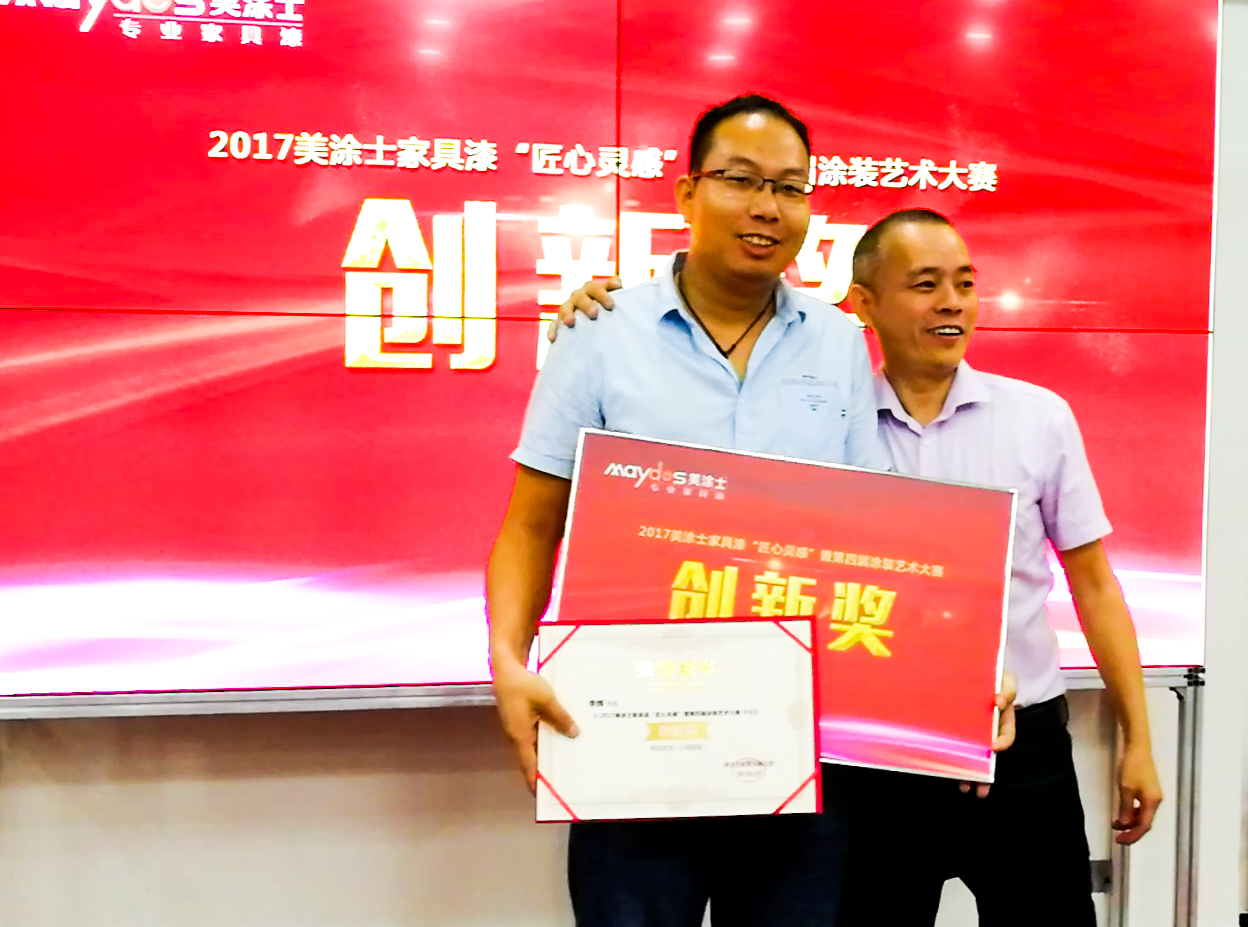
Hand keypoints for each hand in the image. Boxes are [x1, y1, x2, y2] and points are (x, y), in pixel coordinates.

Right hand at [492, 662, 578, 792]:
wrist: (506, 668)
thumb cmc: (522, 685)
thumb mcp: (546, 700)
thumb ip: (560, 717)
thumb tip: (574, 734)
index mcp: (520, 736)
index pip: (528, 766)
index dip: (535, 781)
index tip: (545, 796)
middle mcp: (518, 735)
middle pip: (533, 758)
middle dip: (547, 768)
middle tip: (567, 778)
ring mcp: (519, 727)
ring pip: (536, 745)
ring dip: (549, 751)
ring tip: (570, 758)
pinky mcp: (522, 719)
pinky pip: (536, 733)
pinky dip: (548, 737)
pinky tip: (563, 735)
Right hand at [546, 276, 621, 341]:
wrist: (593, 320)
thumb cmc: (609, 312)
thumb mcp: (619, 304)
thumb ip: (626, 297)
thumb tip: (636, 293)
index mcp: (593, 289)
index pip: (598, 288)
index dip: (604, 294)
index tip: (612, 306)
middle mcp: (579, 296)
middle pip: (581, 297)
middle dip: (587, 304)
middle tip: (594, 314)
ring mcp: (568, 308)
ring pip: (565, 308)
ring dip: (568, 314)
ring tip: (571, 323)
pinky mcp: (559, 321)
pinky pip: (553, 324)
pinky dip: (553, 330)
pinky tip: (554, 339)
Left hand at [959, 671, 1017, 797]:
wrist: (969, 667)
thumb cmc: (989, 673)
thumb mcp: (1004, 678)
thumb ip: (1007, 689)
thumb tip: (999, 701)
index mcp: (1002, 717)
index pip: (1006, 734)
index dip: (1002, 742)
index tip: (994, 747)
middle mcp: (989, 728)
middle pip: (989, 755)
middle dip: (986, 772)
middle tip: (981, 789)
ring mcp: (973, 731)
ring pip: (974, 756)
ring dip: (971, 773)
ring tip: (966, 788)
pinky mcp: (957, 730)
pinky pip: (957, 747)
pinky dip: (954, 759)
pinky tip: (949, 771)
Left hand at [1113, 743, 1161, 843]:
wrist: (1138, 748)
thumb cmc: (1131, 767)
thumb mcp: (1125, 789)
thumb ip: (1125, 808)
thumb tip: (1124, 824)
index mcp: (1152, 802)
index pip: (1143, 826)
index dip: (1132, 836)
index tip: (1119, 841)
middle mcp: (1155, 801)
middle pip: (1144, 822)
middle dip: (1130, 830)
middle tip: (1116, 835)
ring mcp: (1153, 796)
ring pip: (1142, 815)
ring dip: (1129, 821)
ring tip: (1115, 823)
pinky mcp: (1148, 790)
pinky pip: (1141, 807)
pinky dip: (1131, 812)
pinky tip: (1121, 812)